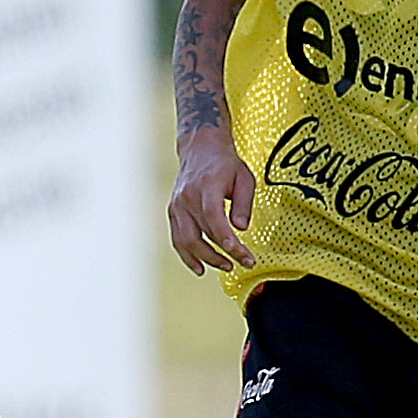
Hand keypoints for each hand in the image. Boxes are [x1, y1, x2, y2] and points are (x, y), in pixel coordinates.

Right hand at [167, 135, 257, 274]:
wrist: (200, 149)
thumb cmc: (224, 164)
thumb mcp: (244, 177)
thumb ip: (243, 203)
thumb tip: (241, 227)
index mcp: (206, 186)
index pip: (214, 218)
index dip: (226, 238)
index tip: (240, 253)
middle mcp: (187, 197)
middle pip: (201, 234)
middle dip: (221, 254)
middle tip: (241, 263)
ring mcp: (177, 206)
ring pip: (186, 241)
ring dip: (205, 258)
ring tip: (225, 266)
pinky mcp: (173, 212)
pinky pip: (178, 239)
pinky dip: (187, 256)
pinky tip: (200, 268)